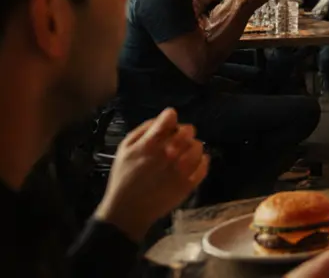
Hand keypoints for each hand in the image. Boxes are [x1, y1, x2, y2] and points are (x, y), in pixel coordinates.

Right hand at [94, 108, 208, 241]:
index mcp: (150, 144)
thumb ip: (144, 130)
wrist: (128, 211)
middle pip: (188, 130)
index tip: (167, 124)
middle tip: (176, 140)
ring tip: (183, 154)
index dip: (170, 118)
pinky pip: (204, 165)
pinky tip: (191, 163)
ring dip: (192, 146)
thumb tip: (163, 118)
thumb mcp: (124, 149)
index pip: (170, 117)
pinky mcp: (189, 184)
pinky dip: (201, 161)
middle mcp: (168, 154)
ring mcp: (181, 169)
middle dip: (183, 132)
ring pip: (198, 146)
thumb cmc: (124, 178)